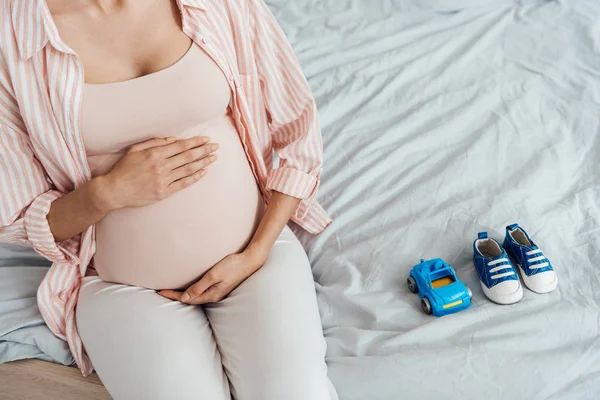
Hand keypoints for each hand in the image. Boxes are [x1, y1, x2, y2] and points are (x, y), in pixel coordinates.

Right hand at [98, 136, 219, 209]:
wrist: (114, 190)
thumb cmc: (123, 169)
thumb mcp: (135, 150)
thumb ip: (154, 142)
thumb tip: (173, 139)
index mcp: (154, 154)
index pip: (181, 146)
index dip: (195, 142)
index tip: (206, 139)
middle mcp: (161, 166)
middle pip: (188, 156)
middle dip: (204, 150)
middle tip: (216, 147)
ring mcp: (163, 180)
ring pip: (188, 169)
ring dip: (203, 162)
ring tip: (213, 158)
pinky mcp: (164, 192)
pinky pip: (183, 183)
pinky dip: (195, 177)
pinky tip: (203, 172)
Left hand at [158, 250, 266, 303]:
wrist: (250, 260)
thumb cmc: (233, 266)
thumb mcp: (213, 275)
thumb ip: (199, 287)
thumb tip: (185, 297)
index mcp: (211, 294)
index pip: (187, 298)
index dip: (173, 295)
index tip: (160, 291)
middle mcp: (214, 295)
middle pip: (191, 298)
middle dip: (176, 296)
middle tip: (162, 291)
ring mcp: (218, 290)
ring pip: (197, 295)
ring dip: (184, 293)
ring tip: (173, 290)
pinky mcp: (221, 285)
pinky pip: (202, 290)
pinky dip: (193, 289)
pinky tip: (190, 285)